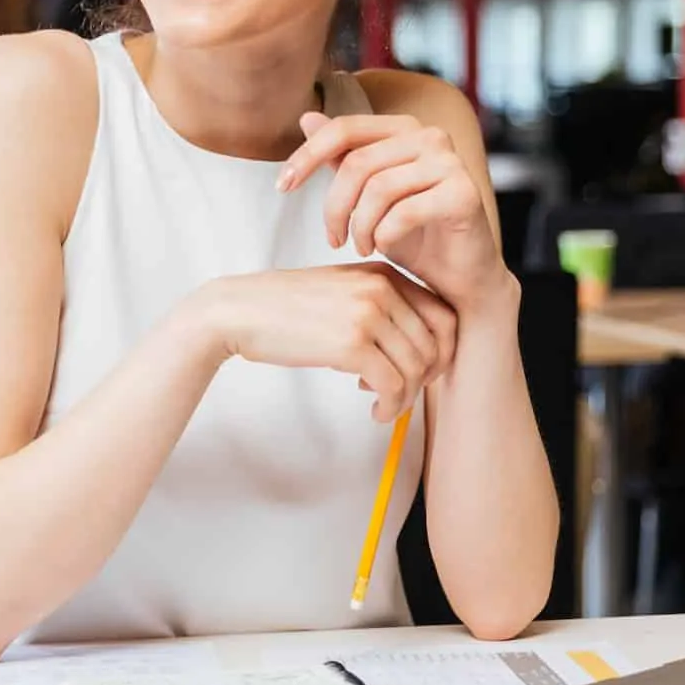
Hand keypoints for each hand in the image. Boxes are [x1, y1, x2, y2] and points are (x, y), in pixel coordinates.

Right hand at [197, 263, 456, 423]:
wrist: (240, 311)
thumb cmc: (286, 308)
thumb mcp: (343, 293)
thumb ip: (382, 308)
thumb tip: (420, 352)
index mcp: (384, 273)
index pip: (444, 315)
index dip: (443, 351)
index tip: (423, 372)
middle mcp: (382, 288)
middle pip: (435, 344)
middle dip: (424, 378)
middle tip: (400, 392)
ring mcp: (368, 313)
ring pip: (416, 368)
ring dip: (405, 398)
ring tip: (382, 405)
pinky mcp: (352, 343)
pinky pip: (393, 385)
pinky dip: (390, 407)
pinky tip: (374, 411)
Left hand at [279, 111, 506, 309]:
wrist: (461, 278)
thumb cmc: (414, 236)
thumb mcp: (368, 196)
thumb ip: (342, 157)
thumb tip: (307, 117)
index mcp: (406, 129)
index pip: (344, 128)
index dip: (307, 155)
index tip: (283, 186)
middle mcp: (432, 137)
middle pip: (358, 163)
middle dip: (335, 207)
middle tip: (333, 240)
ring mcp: (451, 163)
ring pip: (378, 188)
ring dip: (360, 226)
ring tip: (361, 247)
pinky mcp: (464, 194)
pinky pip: (404, 212)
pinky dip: (384, 236)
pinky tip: (384, 248)